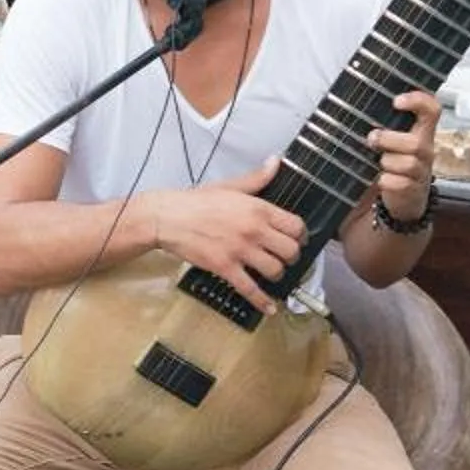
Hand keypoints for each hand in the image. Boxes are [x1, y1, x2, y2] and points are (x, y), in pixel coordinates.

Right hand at [139, 158, 304, 312]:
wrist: (168, 217)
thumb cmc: (196, 201)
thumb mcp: (230, 186)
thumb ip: (257, 178)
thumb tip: (275, 162)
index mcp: (258, 208)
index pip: (296, 226)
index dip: (301, 236)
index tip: (298, 240)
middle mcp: (254, 230)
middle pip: (290, 251)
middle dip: (291, 257)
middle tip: (285, 258)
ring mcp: (240, 251)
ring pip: (275, 270)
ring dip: (277, 275)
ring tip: (272, 273)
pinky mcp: (224, 267)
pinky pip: (250, 289)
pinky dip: (262, 301)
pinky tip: (269, 307)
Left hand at [367, 89, 441, 220]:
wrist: (402, 200)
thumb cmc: (394, 163)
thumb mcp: (393, 141)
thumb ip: (385, 125)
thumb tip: (356, 107)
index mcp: (422, 133)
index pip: (432, 110)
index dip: (418, 101)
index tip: (396, 101)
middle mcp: (426, 151)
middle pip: (417, 143)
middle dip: (389, 140)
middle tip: (372, 139)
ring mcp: (421, 172)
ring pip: (408, 164)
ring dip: (386, 162)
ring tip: (378, 163)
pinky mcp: (413, 191)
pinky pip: (399, 184)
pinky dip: (385, 181)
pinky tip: (381, 180)